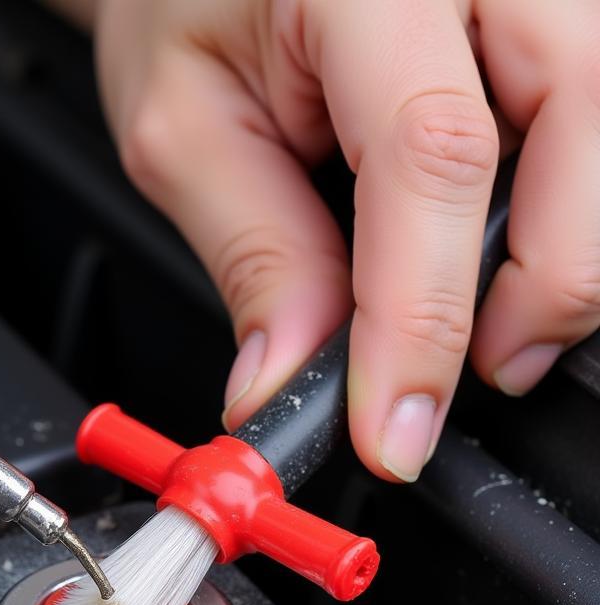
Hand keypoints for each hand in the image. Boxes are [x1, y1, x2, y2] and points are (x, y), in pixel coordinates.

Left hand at [93, 0, 599, 480]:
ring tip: (489, 321)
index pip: (431, 154)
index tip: (396, 428)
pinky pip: (594, 114)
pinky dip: (564, 204)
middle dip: (548, 283)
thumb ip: (256, 258)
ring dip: (566, 246)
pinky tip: (504, 246)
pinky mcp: (552, 10)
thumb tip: (291, 383)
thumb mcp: (184, 134)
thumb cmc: (181, 8)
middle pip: (584, 114)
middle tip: (479, 374)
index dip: (423, 316)